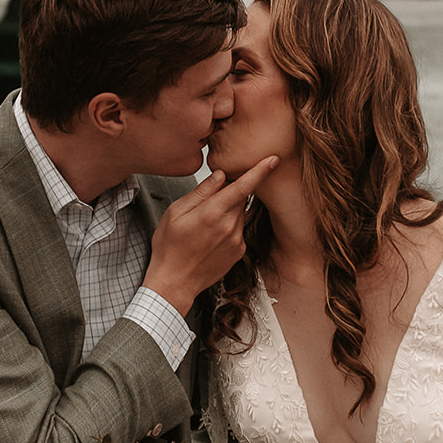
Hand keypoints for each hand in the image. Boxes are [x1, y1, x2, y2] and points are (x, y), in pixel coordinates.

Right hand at [143, 157, 278, 316]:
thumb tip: (219, 175)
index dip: (260, 170)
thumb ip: (200, 192)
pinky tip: (210, 238)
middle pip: (241, 197)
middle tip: (208, 204)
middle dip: (231, 192)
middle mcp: (229, 226)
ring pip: (240, 213)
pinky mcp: (239, 251)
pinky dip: (229, 226)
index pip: (242, 186)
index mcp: (212, 213)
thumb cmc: (169, 248)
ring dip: (228, 211)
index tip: (273, 159)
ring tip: (205, 225)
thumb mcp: (175, 213)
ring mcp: (236, 240)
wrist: (174, 283)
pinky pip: (239, 229)